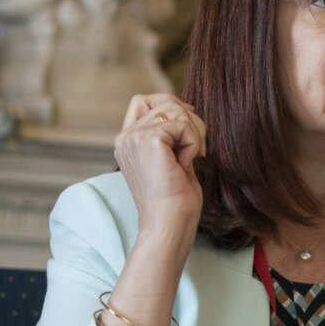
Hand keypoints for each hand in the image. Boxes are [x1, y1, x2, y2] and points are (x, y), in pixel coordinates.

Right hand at [114, 93, 206, 237]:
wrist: (169, 225)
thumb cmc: (175, 201)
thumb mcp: (172, 159)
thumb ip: (171, 135)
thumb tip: (187, 108)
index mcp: (127, 141)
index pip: (144, 100)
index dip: (171, 107)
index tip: (190, 132)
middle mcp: (125, 137)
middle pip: (166, 102)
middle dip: (191, 122)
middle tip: (199, 151)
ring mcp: (134, 137)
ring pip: (177, 110)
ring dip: (194, 134)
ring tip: (190, 160)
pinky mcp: (149, 140)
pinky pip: (184, 125)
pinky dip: (194, 143)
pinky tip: (186, 164)